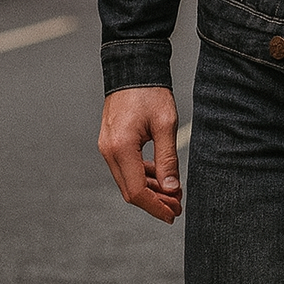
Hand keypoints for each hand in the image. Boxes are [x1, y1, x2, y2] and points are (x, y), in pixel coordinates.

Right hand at [99, 86, 183, 222]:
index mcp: (121, 148)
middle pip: (130, 189)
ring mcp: (107, 147)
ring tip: (173, 194)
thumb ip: (167, 158)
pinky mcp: (111, 142)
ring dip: (149, 189)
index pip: (137, 190)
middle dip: (154, 202)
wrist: (133, 68)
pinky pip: (125, 167)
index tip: (172, 214)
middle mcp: (109, 151)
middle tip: (176, 207)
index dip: (155, 207)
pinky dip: (142, 175)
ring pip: (128, 179)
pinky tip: (159, 177)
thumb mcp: (166, 124)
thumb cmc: (151, 92)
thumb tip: (171, 189)